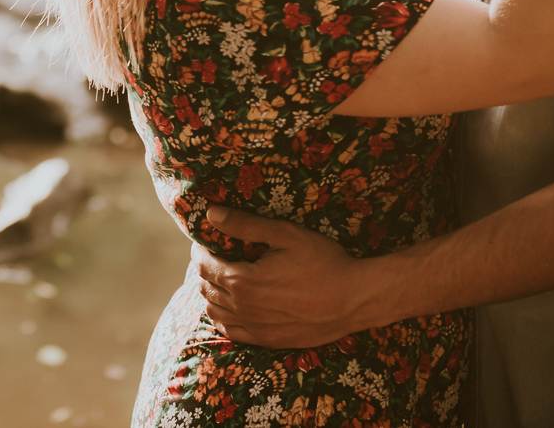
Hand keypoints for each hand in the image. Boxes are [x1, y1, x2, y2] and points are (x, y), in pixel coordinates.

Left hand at [194, 206, 371, 348]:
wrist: (354, 300)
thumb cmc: (323, 262)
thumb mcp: (285, 234)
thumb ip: (245, 225)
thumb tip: (212, 213)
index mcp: (242, 281)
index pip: (203, 265)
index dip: (199, 251)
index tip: (206, 241)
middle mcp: (243, 308)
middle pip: (205, 287)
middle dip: (203, 269)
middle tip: (213, 255)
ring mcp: (255, 328)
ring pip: (214, 312)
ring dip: (210, 293)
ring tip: (221, 278)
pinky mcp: (267, 340)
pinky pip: (231, 332)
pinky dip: (223, 317)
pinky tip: (231, 305)